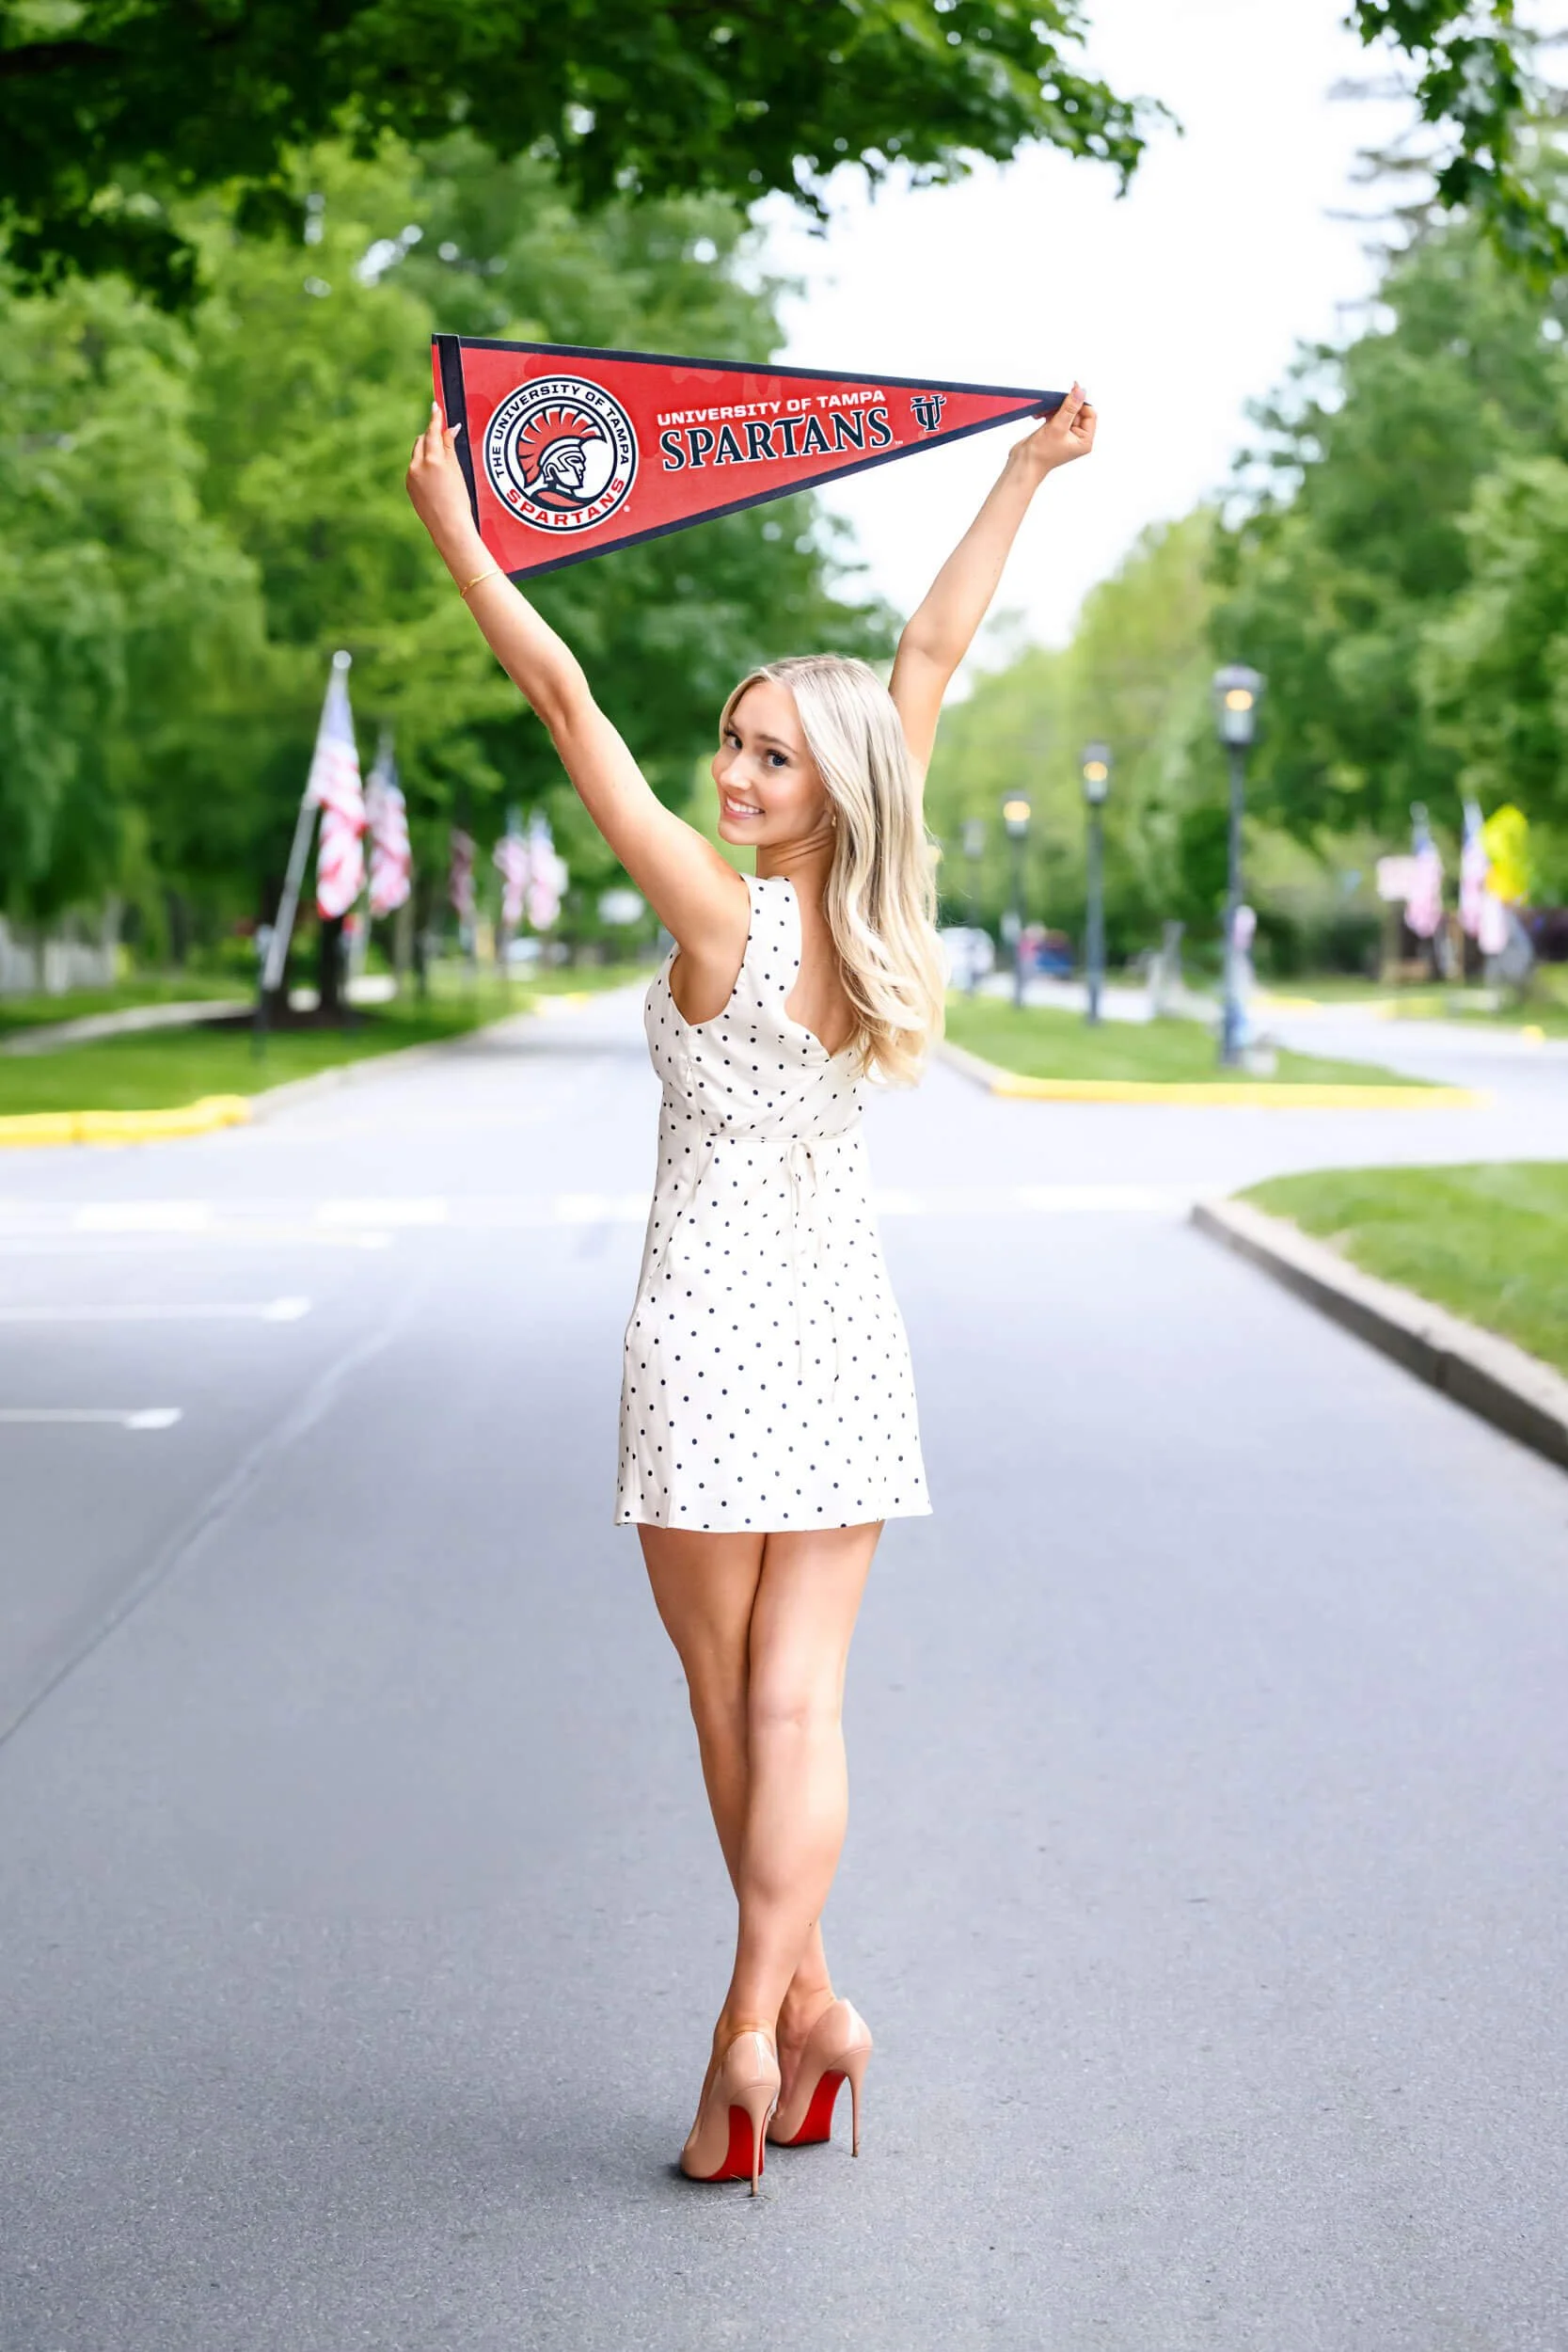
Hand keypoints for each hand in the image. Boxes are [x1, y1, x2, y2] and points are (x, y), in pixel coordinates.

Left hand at [406, 400, 483, 561]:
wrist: (449, 527)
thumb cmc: (459, 500)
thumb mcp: (458, 471)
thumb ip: (450, 447)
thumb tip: (449, 429)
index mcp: (433, 460)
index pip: (432, 431)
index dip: (435, 418)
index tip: (435, 406)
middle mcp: (418, 465)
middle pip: (422, 440)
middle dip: (431, 437)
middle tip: (444, 440)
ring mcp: (410, 476)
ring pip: (417, 454)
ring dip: (427, 453)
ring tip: (443, 468)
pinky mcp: (408, 486)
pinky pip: (415, 468)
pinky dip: (423, 467)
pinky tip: (436, 481)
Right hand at [1013, 382, 1096, 478]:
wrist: (1023, 464)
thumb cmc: (1041, 454)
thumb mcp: (1058, 426)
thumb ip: (1070, 407)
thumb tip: (1080, 391)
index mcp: (1084, 440)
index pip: (1089, 414)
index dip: (1081, 402)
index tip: (1072, 390)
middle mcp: (1077, 438)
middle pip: (1077, 411)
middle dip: (1064, 406)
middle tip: (1053, 403)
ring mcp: (1066, 435)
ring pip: (1066, 412)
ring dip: (1055, 408)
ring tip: (1044, 411)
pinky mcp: (1055, 431)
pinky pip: (1056, 415)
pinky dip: (1049, 412)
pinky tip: (1040, 415)